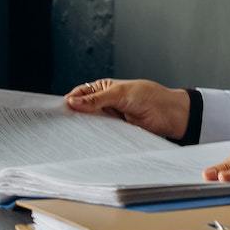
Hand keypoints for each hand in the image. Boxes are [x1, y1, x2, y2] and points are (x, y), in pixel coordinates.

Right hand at [64, 78, 190, 140]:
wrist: (170, 115)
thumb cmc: (149, 96)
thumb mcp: (120, 94)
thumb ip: (96, 99)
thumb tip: (73, 102)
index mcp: (103, 88)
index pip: (80, 94)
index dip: (69, 101)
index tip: (59, 110)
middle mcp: (104, 103)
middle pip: (83, 110)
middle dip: (74, 116)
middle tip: (62, 125)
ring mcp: (110, 118)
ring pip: (91, 124)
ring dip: (85, 128)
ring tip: (73, 134)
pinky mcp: (116, 132)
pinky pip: (102, 135)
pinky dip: (96, 138)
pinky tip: (89, 141)